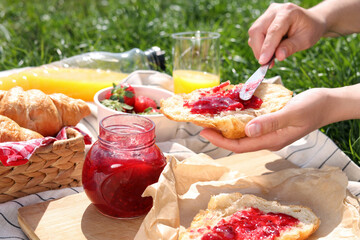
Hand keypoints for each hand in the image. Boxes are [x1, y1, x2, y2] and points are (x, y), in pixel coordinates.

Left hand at [200, 88, 329, 152]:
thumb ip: (271, 122)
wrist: (327, 103)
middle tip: (203, 122)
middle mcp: (267, 139)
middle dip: (219, 135)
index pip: (240, 146)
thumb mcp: (292, 113)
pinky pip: (250, 124)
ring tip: (212, 116)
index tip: (204, 132)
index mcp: (271, 140)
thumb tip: (247, 131)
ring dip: (227, 127)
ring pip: (243, 133)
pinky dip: (238, 119)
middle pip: (238, 141)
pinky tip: (231, 109)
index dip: (220, 141)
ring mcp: (269, 132)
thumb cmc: (313, 108)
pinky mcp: (270, 124)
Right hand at [248, 3, 325, 64]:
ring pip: (254, 34)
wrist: (310, 22)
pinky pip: (255, 35)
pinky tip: (269, 52)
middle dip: (259, 49)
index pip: (273, 30)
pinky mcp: (262, 21)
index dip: (267, 47)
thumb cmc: (309, 30)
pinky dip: (259, 47)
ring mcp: (267, 15)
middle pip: (257, 30)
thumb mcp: (305, 40)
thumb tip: (278, 57)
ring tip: (270, 58)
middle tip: (266, 63)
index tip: (263, 62)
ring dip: (258, 49)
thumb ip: (291, 47)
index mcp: (288, 12)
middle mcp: (274, 11)